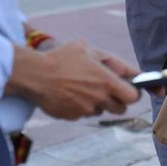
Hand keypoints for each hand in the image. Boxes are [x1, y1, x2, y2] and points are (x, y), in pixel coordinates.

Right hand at [9, 40, 138, 120]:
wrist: (33, 74)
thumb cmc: (61, 58)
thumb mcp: (86, 49)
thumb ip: (110, 59)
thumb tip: (128, 70)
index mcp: (107, 82)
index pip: (133, 97)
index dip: (133, 93)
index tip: (130, 89)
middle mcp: (99, 99)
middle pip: (121, 109)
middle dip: (118, 101)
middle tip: (108, 91)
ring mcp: (85, 110)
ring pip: (101, 111)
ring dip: (98, 104)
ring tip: (84, 89)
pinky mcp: (72, 116)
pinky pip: (83, 114)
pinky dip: (80, 107)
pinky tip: (70, 95)